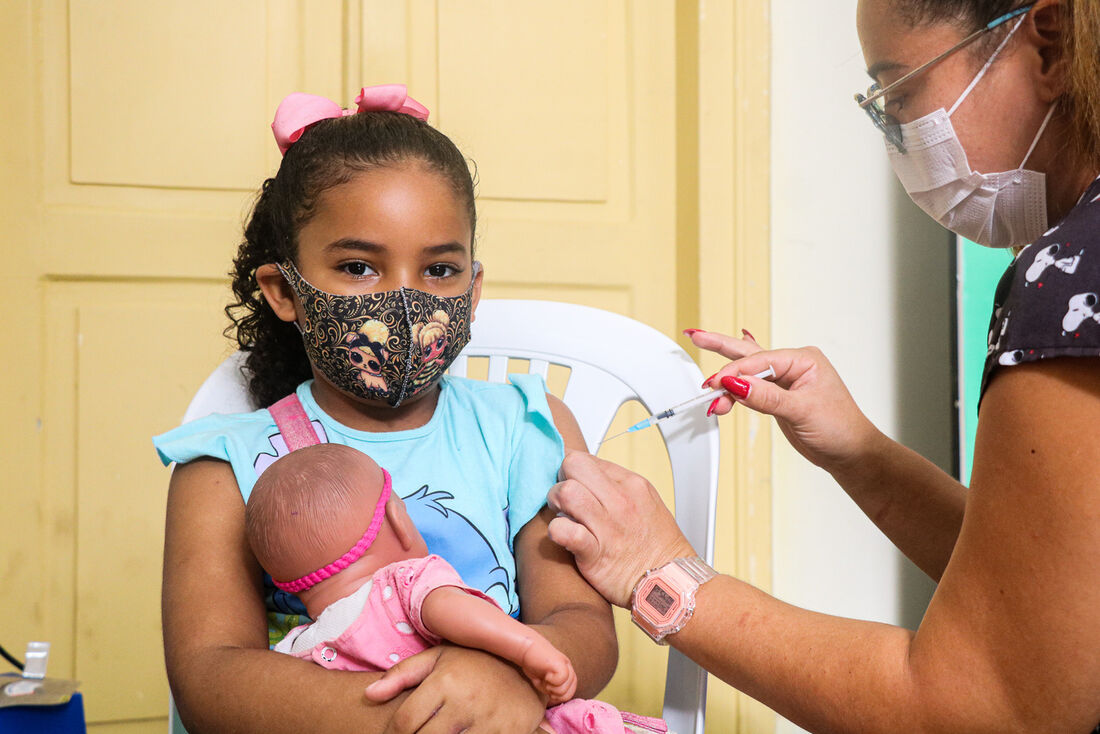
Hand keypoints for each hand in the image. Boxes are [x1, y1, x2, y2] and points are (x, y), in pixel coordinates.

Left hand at [364, 645, 546, 732]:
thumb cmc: (474, 662)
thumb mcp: (438, 657)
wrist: (526, 666)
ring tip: (437, 732)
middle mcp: (465, 701)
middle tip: (418, 732)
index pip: (405, 721)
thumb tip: (369, 694)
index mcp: (445, 680)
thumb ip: (401, 674)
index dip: (395, 733)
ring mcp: (487, 721)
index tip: (398, 733)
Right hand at [519, 635, 576, 704]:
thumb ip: (554, 689)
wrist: (526, 648)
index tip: (546, 688)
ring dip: (551, 688)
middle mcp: (569, 668)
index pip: (569, 694)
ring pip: (564, 691)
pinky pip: (560, 681)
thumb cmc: (534, 664)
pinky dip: (551, 681)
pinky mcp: (561, 663)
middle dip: (554, 694)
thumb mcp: (545, 681)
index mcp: (568, 673)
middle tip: (545, 683)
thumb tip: (556, 702)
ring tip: (544, 678)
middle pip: (568, 694)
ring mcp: (566, 665)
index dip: (557, 696)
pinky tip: (545, 674)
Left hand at [547, 452, 695, 607]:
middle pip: (573, 465)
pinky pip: (564, 531)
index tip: (573, 485)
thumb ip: (616, 485)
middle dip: (560, 479)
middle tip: (563, 500)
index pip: (586, 459)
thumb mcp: (645, 501)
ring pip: (566, 492)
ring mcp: (607, 526)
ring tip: (563, 516)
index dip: (572, 472)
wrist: (670, 583)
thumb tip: (588, 475)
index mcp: (631, 484)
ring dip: (555, 503)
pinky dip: (556, 531)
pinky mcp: (595, 553)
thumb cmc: (656, 546)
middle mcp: (619, 500)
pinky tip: (562, 536)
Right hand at [688, 330, 882, 473]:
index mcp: (803, 360)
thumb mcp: (801, 411)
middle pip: (749, 354)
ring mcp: (784, 382)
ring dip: (726, 383)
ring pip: (746, 373)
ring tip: (707, 388)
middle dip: (721, 347)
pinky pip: (750, 389)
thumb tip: (736, 384)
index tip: (716, 384)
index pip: (759, 361)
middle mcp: (793, 366)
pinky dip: (734, 393)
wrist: (850, 453)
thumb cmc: (840, 427)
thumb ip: (766, 397)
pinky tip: (724, 386)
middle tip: (695, 336)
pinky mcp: (777, 397)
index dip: (735, 372)